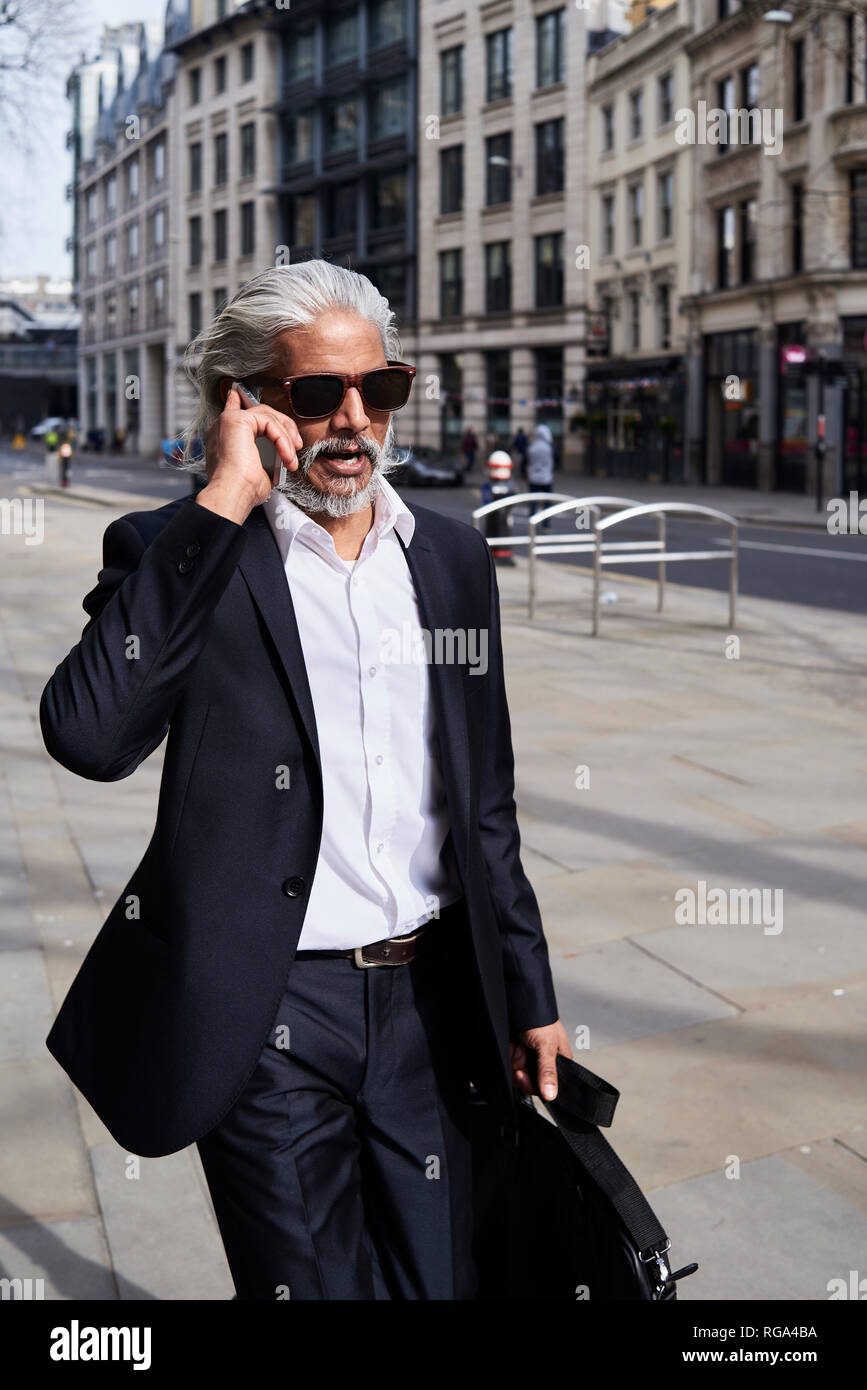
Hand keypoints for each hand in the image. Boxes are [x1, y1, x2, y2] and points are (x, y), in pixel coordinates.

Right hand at [196, 386, 303, 524]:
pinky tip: (286, 457)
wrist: (232, 495)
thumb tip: (279, 458)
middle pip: (259, 413)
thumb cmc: (243, 491)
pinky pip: (269, 422)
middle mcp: (222, 426)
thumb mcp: (258, 471)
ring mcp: (228, 421)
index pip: (231, 410)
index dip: (237, 401)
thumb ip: (265, 457)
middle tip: (295, 447)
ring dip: (285, 436)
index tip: (239, 393)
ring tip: (291, 458)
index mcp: (223, 438)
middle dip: (282, 427)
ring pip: (267, 415)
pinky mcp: (237, 420)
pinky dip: (282, 439)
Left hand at [510, 1020, 571, 1101]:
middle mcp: (543, 1063)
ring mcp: (529, 1060)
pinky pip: (510, 1067)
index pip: (549, 1086)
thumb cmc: (540, 1020)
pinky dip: (509, 1056)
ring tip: (519, 1045)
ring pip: (518, 1076)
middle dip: (523, 1070)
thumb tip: (551, 1094)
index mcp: (558, 1062)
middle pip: (531, 1083)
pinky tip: (513, 1045)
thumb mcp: (546, 1045)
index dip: (537, 1086)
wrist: (519, 1004)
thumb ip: (548, 1071)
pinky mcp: (516, 1056)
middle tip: (522, 1055)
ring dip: (515, 1060)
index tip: (530, 1079)